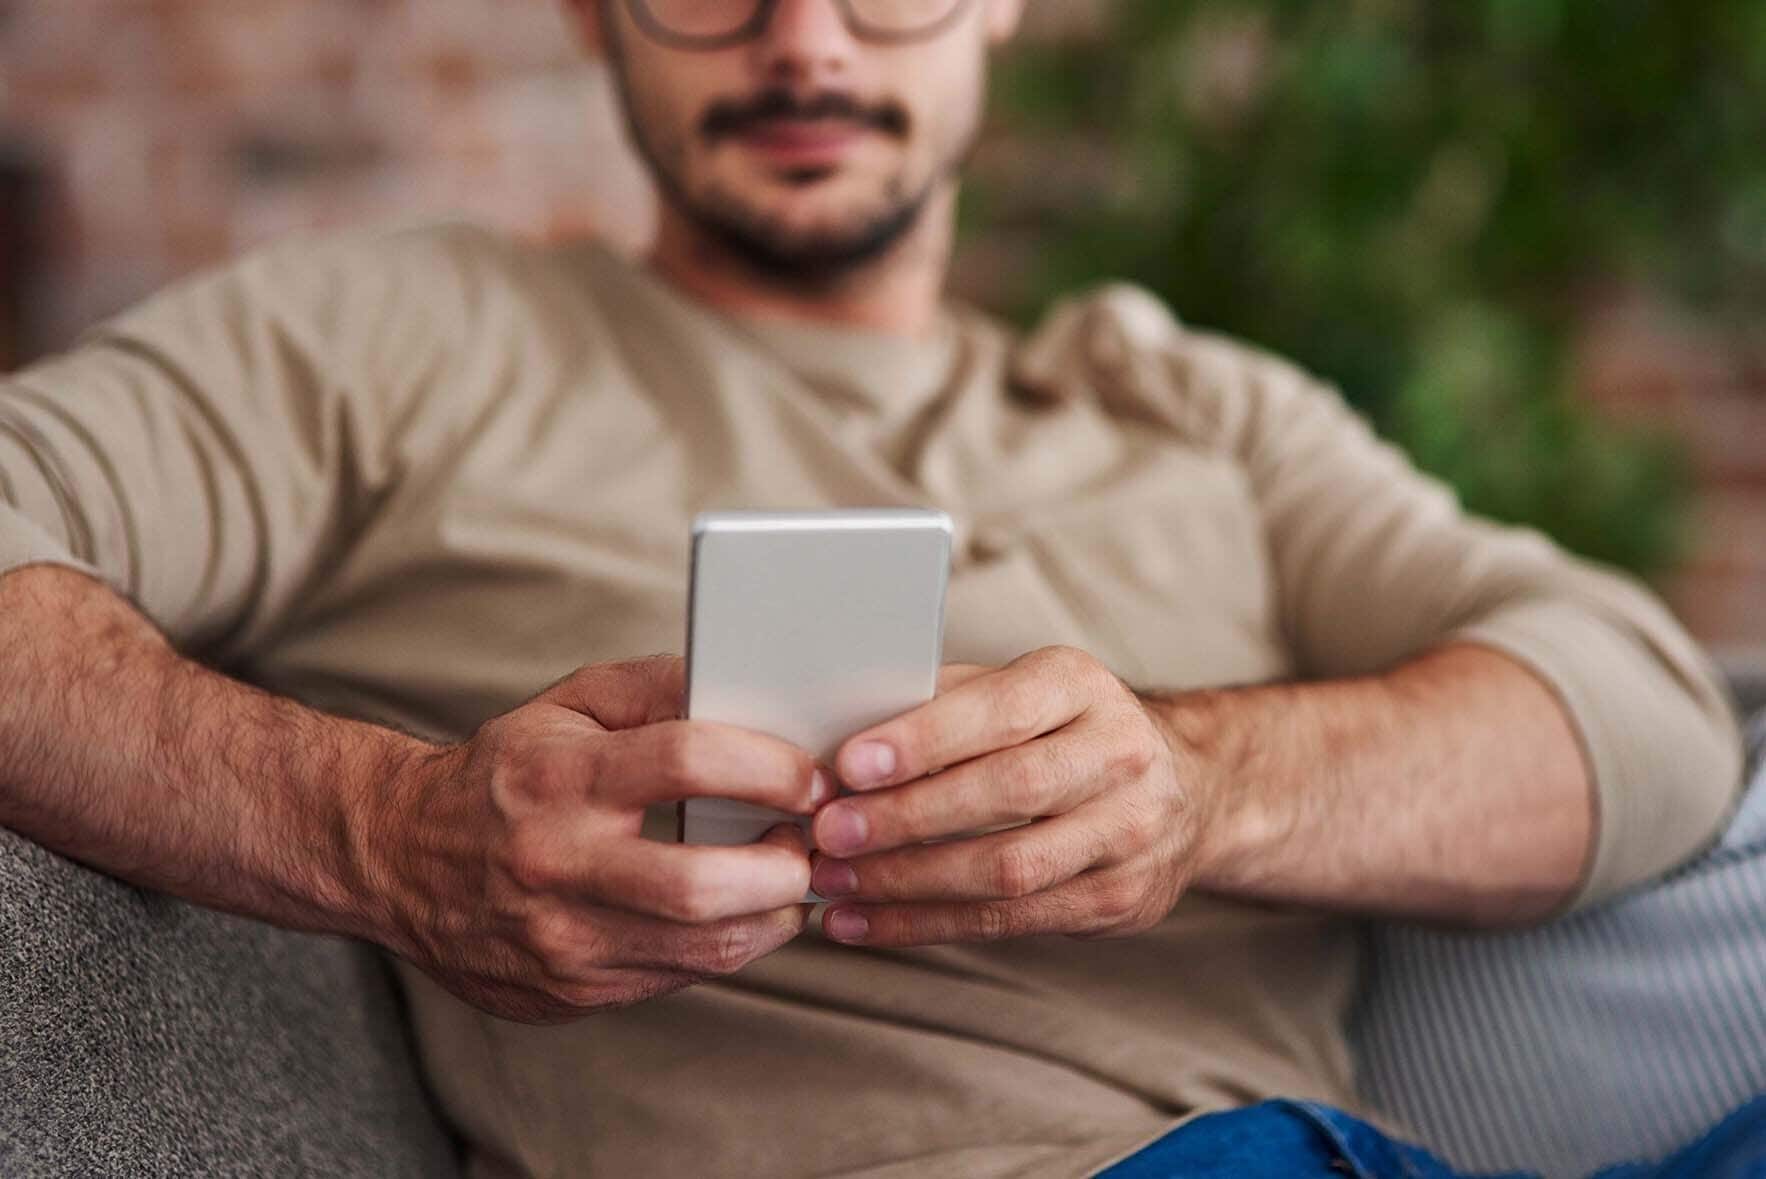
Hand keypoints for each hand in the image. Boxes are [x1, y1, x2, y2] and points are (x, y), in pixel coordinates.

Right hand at [356, 657, 829, 1023]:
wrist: (396, 858)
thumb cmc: (505, 772)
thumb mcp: (570, 707)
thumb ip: (658, 687)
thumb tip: (746, 684)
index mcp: (562, 778)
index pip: (687, 763)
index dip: (769, 769)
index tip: (810, 777)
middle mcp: (557, 864)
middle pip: (702, 884)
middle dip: (784, 867)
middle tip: (814, 843)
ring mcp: (561, 940)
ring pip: (702, 947)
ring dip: (773, 915)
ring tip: (791, 879)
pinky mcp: (568, 992)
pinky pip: (676, 977)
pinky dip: (725, 945)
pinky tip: (743, 913)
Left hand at [806, 646, 1217, 946]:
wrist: (1185, 790)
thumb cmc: (1062, 732)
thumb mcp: (1018, 690)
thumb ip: (940, 700)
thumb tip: (835, 720)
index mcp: (1081, 686)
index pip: (1001, 711)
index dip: (924, 739)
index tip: (850, 763)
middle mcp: (1119, 754)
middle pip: (1008, 792)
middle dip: (907, 817)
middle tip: (830, 834)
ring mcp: (1128, 833)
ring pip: (1010, 868)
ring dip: (909, 883)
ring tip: (834, 885)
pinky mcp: (1120, 900)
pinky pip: (1011, 921)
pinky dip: (927, 925)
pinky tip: (867, 923)